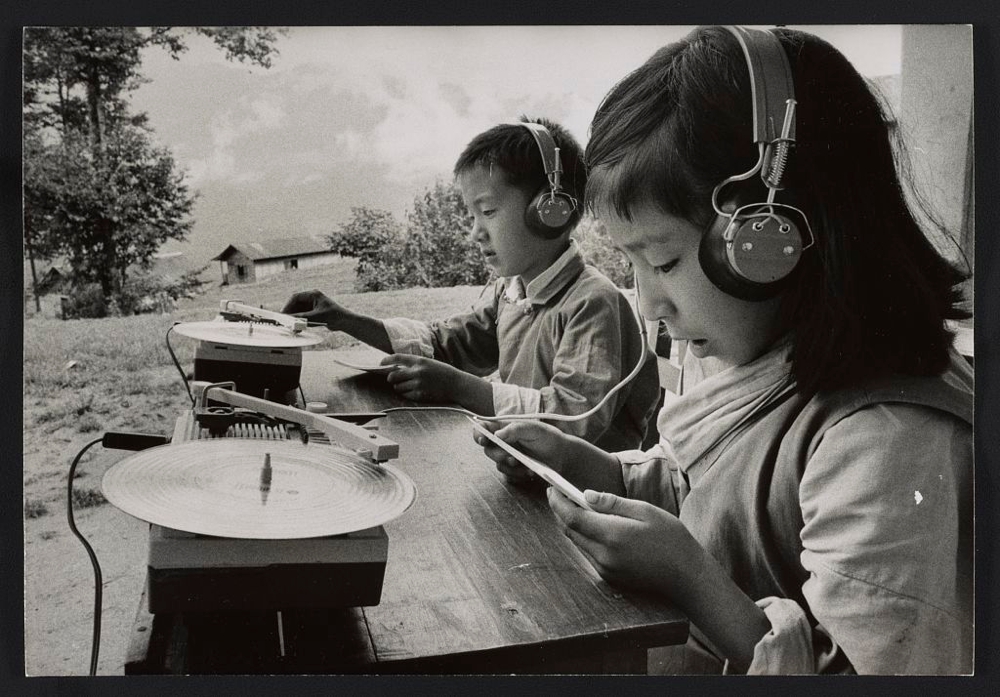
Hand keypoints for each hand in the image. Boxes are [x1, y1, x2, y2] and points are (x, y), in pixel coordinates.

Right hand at [281, 290, 348, 328]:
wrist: (345, 322)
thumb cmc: (334, 315)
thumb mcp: (316, 317)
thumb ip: (302, 318)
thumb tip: (290, 319)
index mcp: (313, 294)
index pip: (296, 297)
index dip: (288, 305)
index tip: (283, 314)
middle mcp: (312, 299)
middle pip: (296, 304)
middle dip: (291, 313)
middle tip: (285, 322)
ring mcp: (313, 306)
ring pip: (299, 311)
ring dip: (295, 319)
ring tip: (292, 327)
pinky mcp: (314, 313)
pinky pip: (303, 316)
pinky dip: (300, 322)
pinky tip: (298, 328)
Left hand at [383, 354, 462, 402]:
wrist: (457, 385)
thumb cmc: (443, 373)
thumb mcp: (429, 363)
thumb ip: (414, 365)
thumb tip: (395, 368)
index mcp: (420, 361)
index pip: (397, 358)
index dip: (386, 361)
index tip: (381, 363)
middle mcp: (418, 372)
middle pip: (393, 375)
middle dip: (391, 378)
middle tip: (393, 379)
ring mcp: (418, 384)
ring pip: (398, 387)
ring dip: (399, 387)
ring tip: (408, 386)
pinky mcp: (420, 395)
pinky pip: (405, 395)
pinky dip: (407, 394)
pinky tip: (415, 391)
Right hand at [473, 420, 570, 483]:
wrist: (562, 455)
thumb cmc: (547, 438)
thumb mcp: (534, 428)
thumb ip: (515, 429)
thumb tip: (497, 435)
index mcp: (505, 429)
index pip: (484, 429)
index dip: (478, 434)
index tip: (483, 440)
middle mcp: (503, 443)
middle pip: (488, 450)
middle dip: (499, 455)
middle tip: (512, 456)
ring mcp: (508, 458)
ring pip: (498, 465)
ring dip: (511, 467)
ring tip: (527, 465)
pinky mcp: (514, 470)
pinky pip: (508, 476)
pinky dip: (518, 474)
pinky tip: (530, 471)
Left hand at [547, 487, 695, 593]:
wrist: (686, 576)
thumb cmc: (671, 538)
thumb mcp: (645, 511)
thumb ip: (613, 503)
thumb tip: (585, 496)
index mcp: (613, 536)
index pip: (573, 518)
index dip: (558, 502)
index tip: (551, 488)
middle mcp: (604, 556)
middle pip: (570, 531)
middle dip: (560, 511)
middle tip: (558, 492)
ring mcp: (605, 569)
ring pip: (577, 542)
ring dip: (572, 524)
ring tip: (573, 504)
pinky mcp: (609, 577)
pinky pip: (588, 553)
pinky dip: (584, 536)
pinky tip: (591, 524)